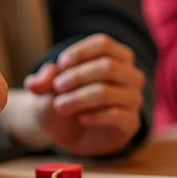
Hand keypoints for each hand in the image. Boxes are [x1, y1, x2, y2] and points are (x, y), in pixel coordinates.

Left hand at [23, 34, 143, 157]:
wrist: (66, 133)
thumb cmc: (62, 98)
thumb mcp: (46, 87)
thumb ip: (43, 79)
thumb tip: (46, 75)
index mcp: (116, 56)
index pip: (103, 44)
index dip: (80, 53)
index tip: (60, 66)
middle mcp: (130, 75)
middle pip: (108, 67)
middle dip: (77, 76)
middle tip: (57, 87)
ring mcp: (133, 99)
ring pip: (107, 92)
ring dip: (78, 98)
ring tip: (59, 106)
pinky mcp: (131, 123)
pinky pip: (116, 115)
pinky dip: (94, 116)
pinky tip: (81, 119)